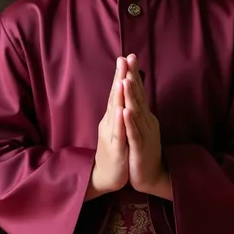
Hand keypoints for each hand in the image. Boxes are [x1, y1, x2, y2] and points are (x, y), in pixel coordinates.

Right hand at [87, 57, 128, 199]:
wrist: (106, 176)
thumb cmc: (114, 151)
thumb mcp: (118, 127)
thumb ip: (119, 109)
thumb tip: (122, 91)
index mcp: (113, 117)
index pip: (117, 92)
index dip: (122, 74)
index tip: (127, 56)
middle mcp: (110, 122)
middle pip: (115, 96)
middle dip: (119, 77)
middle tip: (122, 59)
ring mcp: (112, 135)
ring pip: (115, 113)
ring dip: (118, 96)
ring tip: (121, 79)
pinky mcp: (116, 149)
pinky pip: (118, 134)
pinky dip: (119, 122)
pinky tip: (121, 111)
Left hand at [123, 54, 170, 197]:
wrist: (152, 176)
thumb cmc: (143, 151)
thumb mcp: (141, 127)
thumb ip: (139, 110)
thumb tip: (136, 93)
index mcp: (145, 116)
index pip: (139, 91)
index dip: (134, 74)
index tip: (129, 56)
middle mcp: (146, 121)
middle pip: (139, 96)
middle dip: (133, 77)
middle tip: (129, 59)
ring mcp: (144, 134)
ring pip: (137, 112)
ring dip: (131, 95)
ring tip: (126, 79)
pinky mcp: (140, 148)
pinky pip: (134, 133)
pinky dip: (130, 122)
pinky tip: (126, 111)